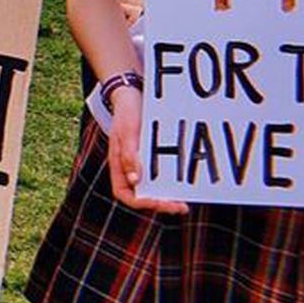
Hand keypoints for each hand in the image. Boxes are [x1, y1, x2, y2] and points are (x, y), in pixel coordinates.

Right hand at [105, 88, 187, 215]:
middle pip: (142, 196)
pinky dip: (171, 183)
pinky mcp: (151, 158)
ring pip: (152, 189)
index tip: (161, 202)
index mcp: (117, 166)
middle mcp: (129, 169)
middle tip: (182, 207)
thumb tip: (135, 181)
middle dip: (161, 204)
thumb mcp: (126, 133)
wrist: (132, 95)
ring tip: (185, 202)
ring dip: (167, 197)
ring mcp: (140, 164)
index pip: (126, 195)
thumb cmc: (127, 113)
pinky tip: (185, 184)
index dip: (143, 202)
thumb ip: (128, 156)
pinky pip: (160, 176)